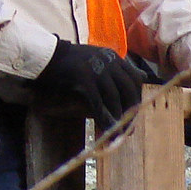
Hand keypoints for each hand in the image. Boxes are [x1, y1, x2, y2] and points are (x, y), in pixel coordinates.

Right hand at [32, 39, 148, 125]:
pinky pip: (98, 102)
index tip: (135, 114)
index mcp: (114, 57)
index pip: (135, 79)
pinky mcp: (84, 77)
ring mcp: (96, 68)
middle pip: (129, 88)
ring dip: (118, 118)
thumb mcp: (99, 61)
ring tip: (118, 133)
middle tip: (129, 127)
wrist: (46, 56)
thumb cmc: (72, 63)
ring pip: (114, 97)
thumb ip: (119, 71)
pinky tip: (105, 128)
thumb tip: (144, 77)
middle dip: (131, 110)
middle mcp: (109, 60)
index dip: (137, 98)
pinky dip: (103, 117)